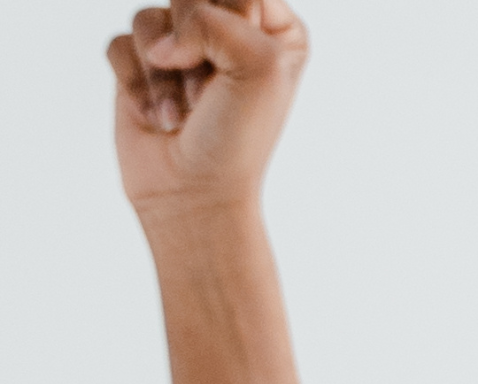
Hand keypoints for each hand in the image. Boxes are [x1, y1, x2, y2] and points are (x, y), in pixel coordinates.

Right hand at [107, 0, 307, 220]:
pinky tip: (158, 115)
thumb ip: (216, 20)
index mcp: (275, 29)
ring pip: (149, 17)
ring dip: (164, 74)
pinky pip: (120, 43)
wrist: (193, 190)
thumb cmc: (237, 136)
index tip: (241, 71)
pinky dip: (136, 83)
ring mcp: (182, 44)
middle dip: (193, 48)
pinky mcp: (140, 61)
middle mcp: (230, 29)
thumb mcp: (258, 67)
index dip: (233, 26)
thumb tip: (162, 38)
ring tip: (184, 110)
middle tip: (210, 93)